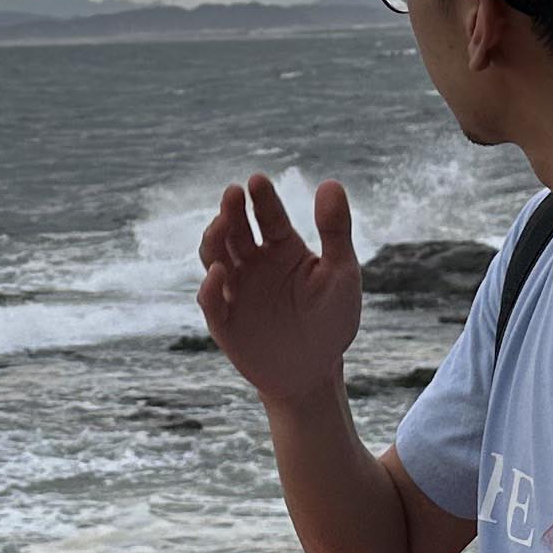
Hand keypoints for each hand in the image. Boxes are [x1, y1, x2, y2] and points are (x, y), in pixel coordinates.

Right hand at [198, 173, 362, 403]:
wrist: (313, 371)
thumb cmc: (331, 319)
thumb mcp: (341, 273)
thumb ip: (336, 230)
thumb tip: (330, 182)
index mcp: (282, 247)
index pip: (268, 216)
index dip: (262, 198)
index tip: (257, 181)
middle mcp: (253, 263)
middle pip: (236, 231)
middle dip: (232, 211)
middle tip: (233, 193)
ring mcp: (235, 290)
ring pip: (215, 257)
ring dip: (214, 240)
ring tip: (221, 225)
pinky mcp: (224, 321)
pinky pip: (212, 302)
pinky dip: (210, 287)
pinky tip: (219, 273)